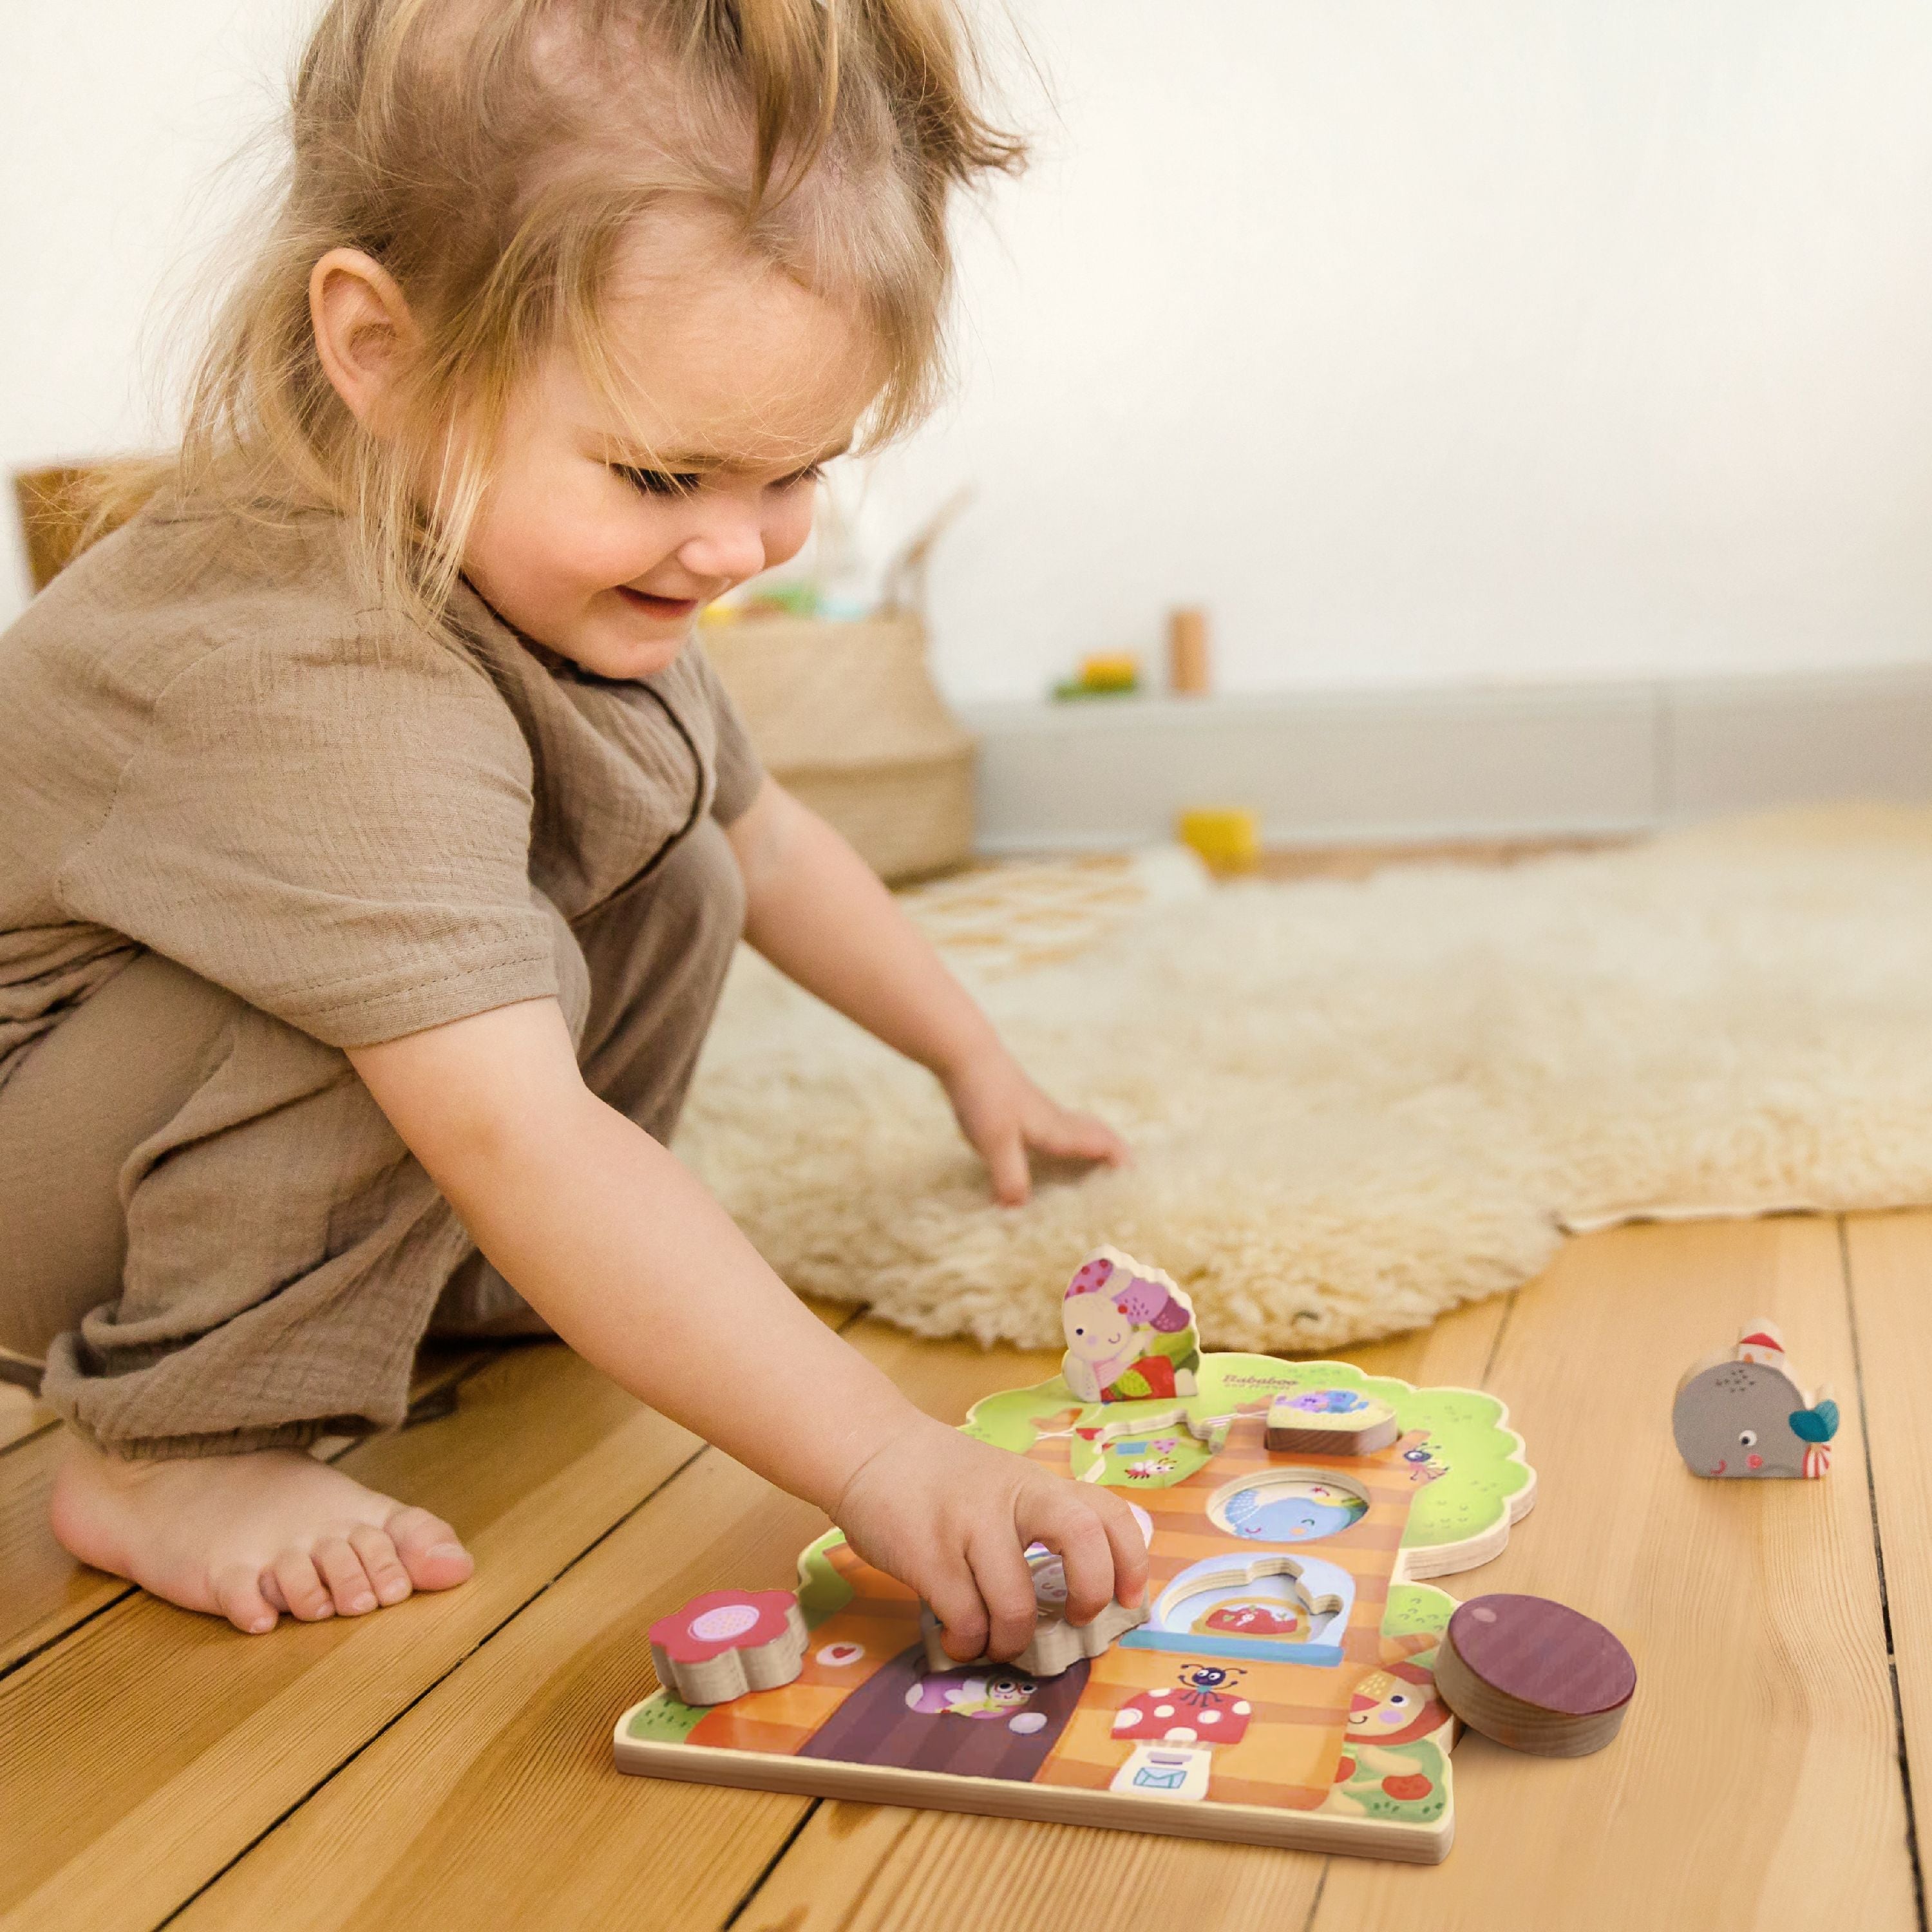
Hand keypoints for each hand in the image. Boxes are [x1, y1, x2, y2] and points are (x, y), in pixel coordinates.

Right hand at [833, 1414, 1149, 1662]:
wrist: (870, 1449)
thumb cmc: (942, 1480)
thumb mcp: (1003, 1485)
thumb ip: (1038, 1523)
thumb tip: (1077, 1597)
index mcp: (1037, 1484)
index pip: (1107, 1511)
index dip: (1132, 1560)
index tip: (1129, 1599)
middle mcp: (1012, 1498)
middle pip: (1081, 1536)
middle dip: (1089, 1592)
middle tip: (1072, 1619)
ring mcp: (969, 1524)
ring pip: (1015, 1604)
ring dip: (1011, 1641)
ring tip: (994, 1641)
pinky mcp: (928, 1555)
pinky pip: (965, 1620)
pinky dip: (968, 1644)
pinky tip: (958, 1637)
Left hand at [942, 1050, 1128, 1205]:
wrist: (967, 1056)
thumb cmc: (986, 1096)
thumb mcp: (997, 1141)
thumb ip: (1011, 1176)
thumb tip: (1020, 1211)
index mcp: (1059, 1130)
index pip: (1104, 1144)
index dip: (1123, 1162)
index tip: (1139, 1184)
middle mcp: (1057, 1122)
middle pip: (1098, 1134)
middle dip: (1116, 1155)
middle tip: (1127, 1179)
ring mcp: (1041, 1114)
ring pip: (1079, 1131)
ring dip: (1094, 1149)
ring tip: (1097, 1173)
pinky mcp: (1024, 1111)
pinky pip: (1058, 1130)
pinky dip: (1068, 1144)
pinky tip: (1050, 1156)